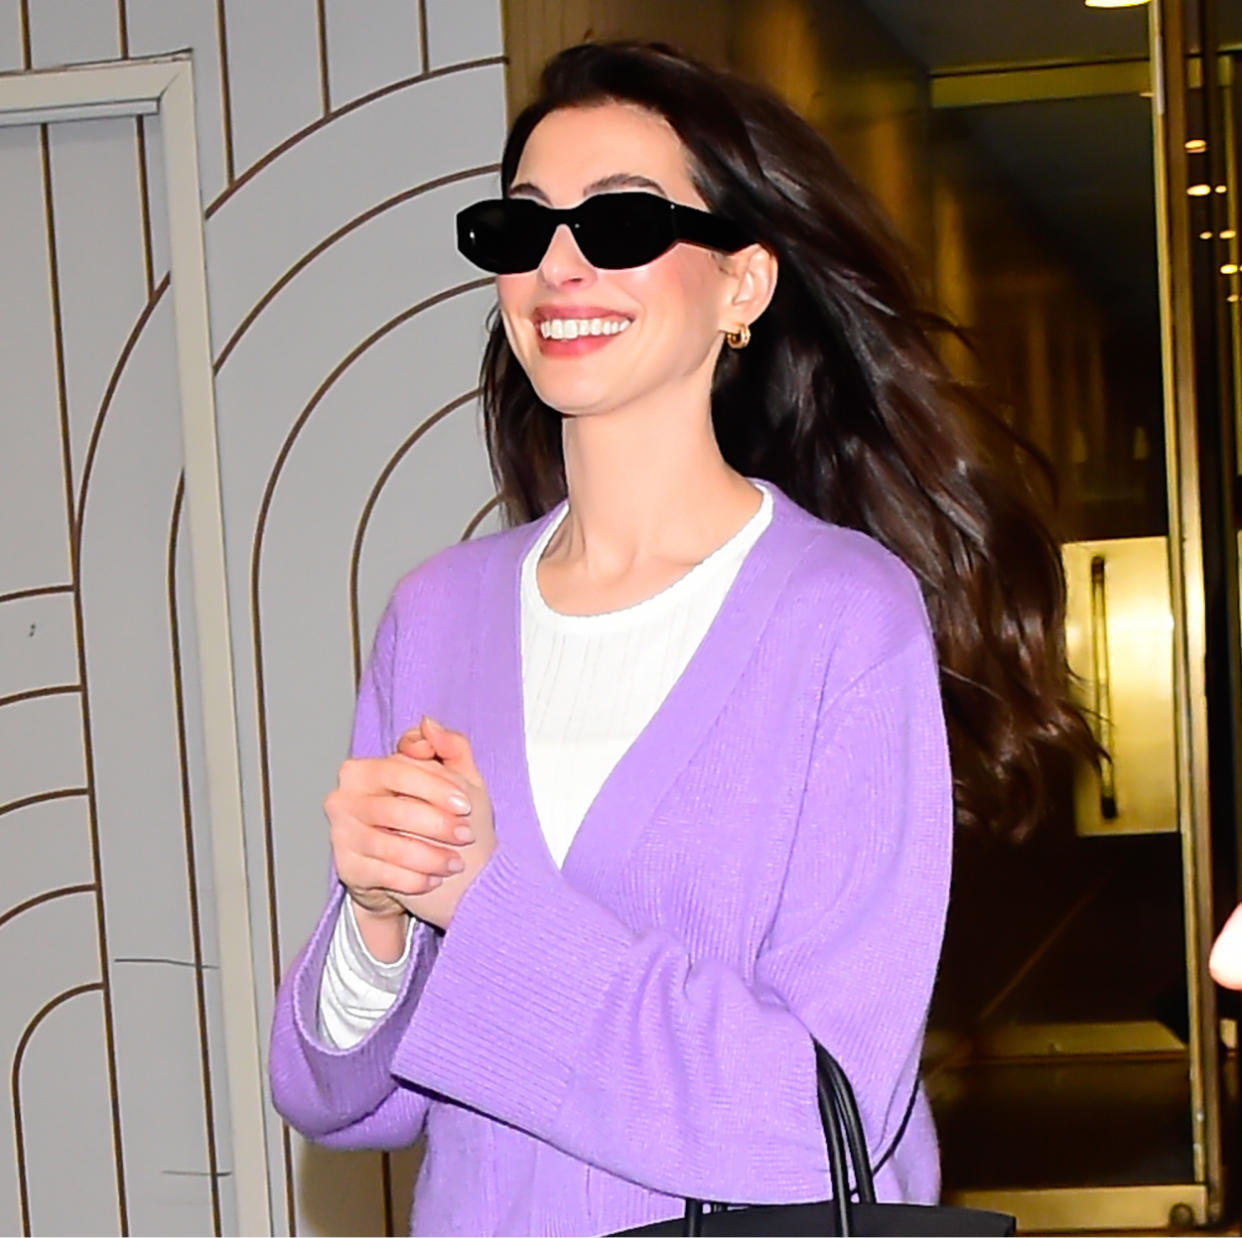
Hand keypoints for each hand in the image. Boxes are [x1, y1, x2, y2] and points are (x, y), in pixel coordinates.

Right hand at [325, 739, 476, 958]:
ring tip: (455, 863)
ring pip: (390, 846)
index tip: (466, 804)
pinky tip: (434, 879)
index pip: (400, 770)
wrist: (416, 872)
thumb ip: (448, 747)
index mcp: (365, 769)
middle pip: (395, 810)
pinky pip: (383, 874)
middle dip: (437, 824)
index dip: (436, 787)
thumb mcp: (453, 780)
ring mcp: (341, 835)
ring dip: (430, 857)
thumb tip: (429, 724)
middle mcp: (344, 799)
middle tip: (466, 835)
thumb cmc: (436, 818)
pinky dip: (414, 879)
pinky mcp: (346, 868)